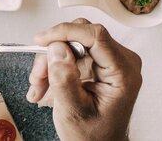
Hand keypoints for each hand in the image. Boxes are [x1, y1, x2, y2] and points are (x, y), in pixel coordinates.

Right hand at [26, 19, 142, 140]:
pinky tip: (47, 85)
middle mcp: (122, 61)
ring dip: (50, 63)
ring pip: (72, 43)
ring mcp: (111, 61)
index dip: (65, 32)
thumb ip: (65, 80)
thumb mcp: (74, 112)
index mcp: (123, 73)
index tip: (42, 40)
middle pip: (80, 37)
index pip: (96, 36)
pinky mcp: (100, 63)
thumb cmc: (93, 136)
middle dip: (53, 54)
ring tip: (40, 87)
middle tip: (38, 77)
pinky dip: (56, 66)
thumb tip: (57, 48)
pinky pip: (73, 52)